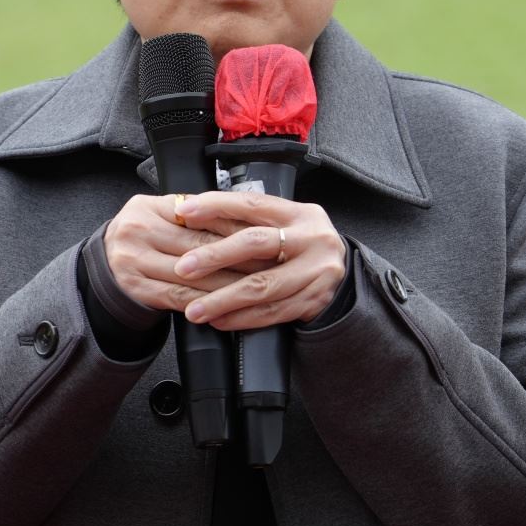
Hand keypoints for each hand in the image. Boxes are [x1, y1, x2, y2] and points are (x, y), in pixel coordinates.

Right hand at [101, 194, 256, 313]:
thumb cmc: (142, 238)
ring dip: (228, 282)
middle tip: (269, 263)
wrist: (102, 266)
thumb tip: (242, 217)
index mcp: (147, 207)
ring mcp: (133, 262)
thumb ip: (192, 215)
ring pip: (192, 274)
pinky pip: (179, 296)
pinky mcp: (136, 289)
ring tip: (256, 285)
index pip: (199, 216)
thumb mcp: (158, 215)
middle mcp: (137, 231)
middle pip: (198, 246)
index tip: (262, 236)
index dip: (234, 227)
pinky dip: (207, 300)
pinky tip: (228, 303)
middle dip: (238, 256)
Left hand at [171, 191, 347, 331]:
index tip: (185, 211)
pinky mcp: (315, 300)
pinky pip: (272, 312)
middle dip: (215, 256)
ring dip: (223, 299)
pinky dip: (242, 318)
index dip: (216, 205)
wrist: (342, 275)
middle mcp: (312, 238)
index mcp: (299, 213)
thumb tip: (192, 214)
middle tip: (183, 268)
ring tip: (194, 309)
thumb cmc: (300, 246)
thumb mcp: (282, 224)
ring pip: (263, 286)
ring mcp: (316, 271)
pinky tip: (219, 320)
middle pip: (256, 243)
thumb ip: (245, 221)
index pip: (252, 204)